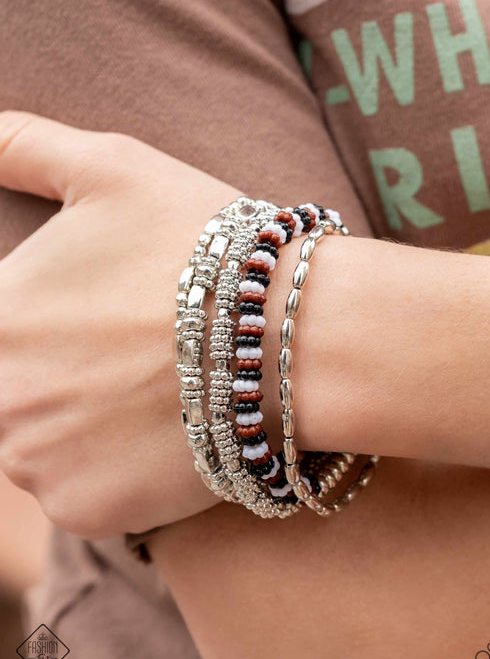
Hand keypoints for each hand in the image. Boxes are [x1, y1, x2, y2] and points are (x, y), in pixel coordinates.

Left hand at [0, 111, 241, 537]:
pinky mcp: (84, 513)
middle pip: (13, 387)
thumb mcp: (111, 167)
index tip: (99, 317)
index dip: (46, 318)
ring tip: (149, 386)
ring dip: (82, 422)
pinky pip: (80, 492)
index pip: (0, 327)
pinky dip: (113, 469)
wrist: (291, 337)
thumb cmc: (202, 242)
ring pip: (41, 443)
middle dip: (57, 370)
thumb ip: (25, 145)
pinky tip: (161, 430)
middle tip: (128, 349)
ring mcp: (36, 463)